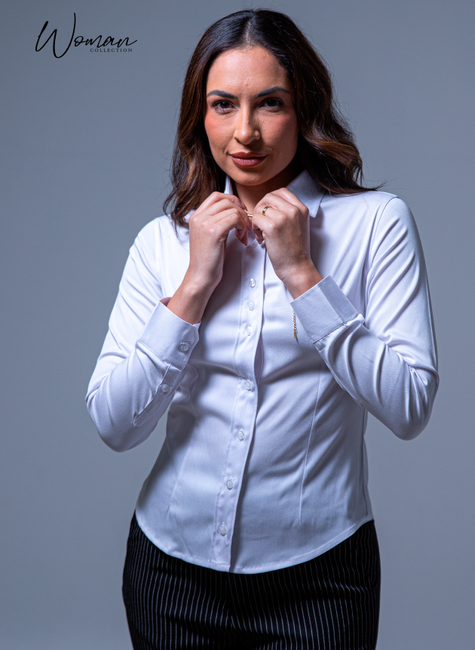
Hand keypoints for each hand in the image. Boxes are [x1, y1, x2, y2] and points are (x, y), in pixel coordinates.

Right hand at [167, 192, 249, 322]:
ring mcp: (204, 223)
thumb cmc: (209, 259)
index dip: (232, 201)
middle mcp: (198, 216)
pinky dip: (243, 227)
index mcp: (196, 216)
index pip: (216, 195)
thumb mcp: (210, 235)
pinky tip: (242, 238)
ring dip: (243, 220)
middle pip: (226, 200)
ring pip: (232, 209)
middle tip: (246, 224)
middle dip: (240, 210)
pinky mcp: (213, 232)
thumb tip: (235, 209)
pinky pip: (234, 218)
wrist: (201, 277)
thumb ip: (217, 220)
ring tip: (244, 234)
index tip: (240, 214)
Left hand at [251, 189, 321, 297]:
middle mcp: (294, 209)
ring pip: (260, 208)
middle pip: (268, 197)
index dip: (270, 201)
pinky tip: (261, 237)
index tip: (267, 212)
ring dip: (257, 220)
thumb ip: (288, 212)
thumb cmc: (294, 250)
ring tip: (262, 233)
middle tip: (261, 223)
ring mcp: (283, 217)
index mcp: (301, 208)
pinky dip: (254, 227)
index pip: (281, 191)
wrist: (297, 267)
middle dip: (261, 209)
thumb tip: (268, 206)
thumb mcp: (298, 225)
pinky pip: (255, 218)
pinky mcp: (273, 226)